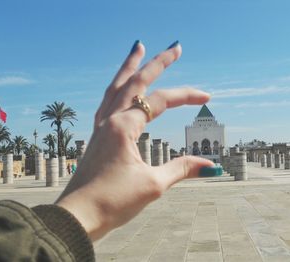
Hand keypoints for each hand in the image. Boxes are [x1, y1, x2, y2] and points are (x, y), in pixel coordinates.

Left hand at [56, 41, 213, 240]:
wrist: (78, 217)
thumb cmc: (112, 201)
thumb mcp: (153, 184)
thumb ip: (182, 169)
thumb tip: (211, 165)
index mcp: (123, 126)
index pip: (160, 101)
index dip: (186, 96)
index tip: (207, 97)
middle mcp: (110, 120)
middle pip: (135, 81)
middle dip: (157, 62)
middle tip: (175, 47)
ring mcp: (100, 127)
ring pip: (116, 86)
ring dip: (130, 66)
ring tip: (138, 49)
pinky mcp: (97, 137)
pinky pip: (108, 102)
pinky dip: (117, 87)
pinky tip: (121, 87)